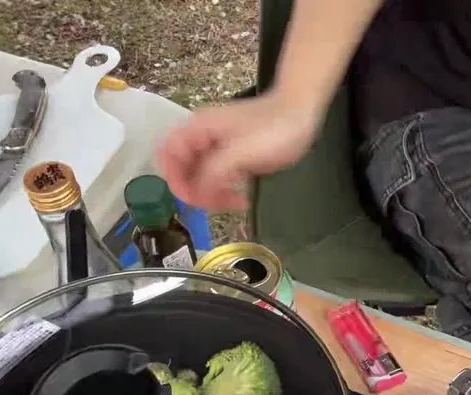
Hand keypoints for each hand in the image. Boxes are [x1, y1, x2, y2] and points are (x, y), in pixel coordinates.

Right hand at [157, 92, 321, 211]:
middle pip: (183, 170)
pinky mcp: (233, 159)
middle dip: (195, 191)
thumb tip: (196, 191)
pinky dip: (224, 192)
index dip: (174, 179)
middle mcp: (203, 138)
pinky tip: (240, 199)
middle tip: (216, 205)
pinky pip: (218, 180)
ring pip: (201, 178)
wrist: (301, 112)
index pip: (169, 155)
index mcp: (198, 128)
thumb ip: (214, 171)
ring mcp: (218, 148)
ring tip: (234, 202)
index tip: (191, 198)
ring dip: (211, 195)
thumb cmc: (273, 126)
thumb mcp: (241, 151)